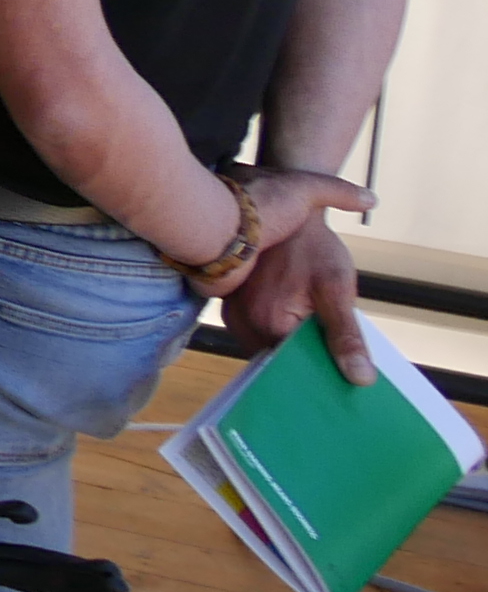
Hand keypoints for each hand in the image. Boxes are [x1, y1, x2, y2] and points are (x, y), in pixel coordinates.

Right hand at [222, 168, 375, 375]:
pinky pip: (258, 332)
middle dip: (306, 357)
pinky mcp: (231, 306)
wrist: (286, 212)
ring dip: (292, 344)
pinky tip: (299, 317)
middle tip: (332, 344)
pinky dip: (279, 331)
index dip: (322, 370)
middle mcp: (241, 323)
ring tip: (316, 328)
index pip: (296, 369)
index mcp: (268, 323)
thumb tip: (361, 378)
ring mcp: (232, 315)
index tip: (343, 371)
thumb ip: (346, 335)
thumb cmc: (313, 246)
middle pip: (279, 360)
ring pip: (268, 347)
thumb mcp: (337, 288)